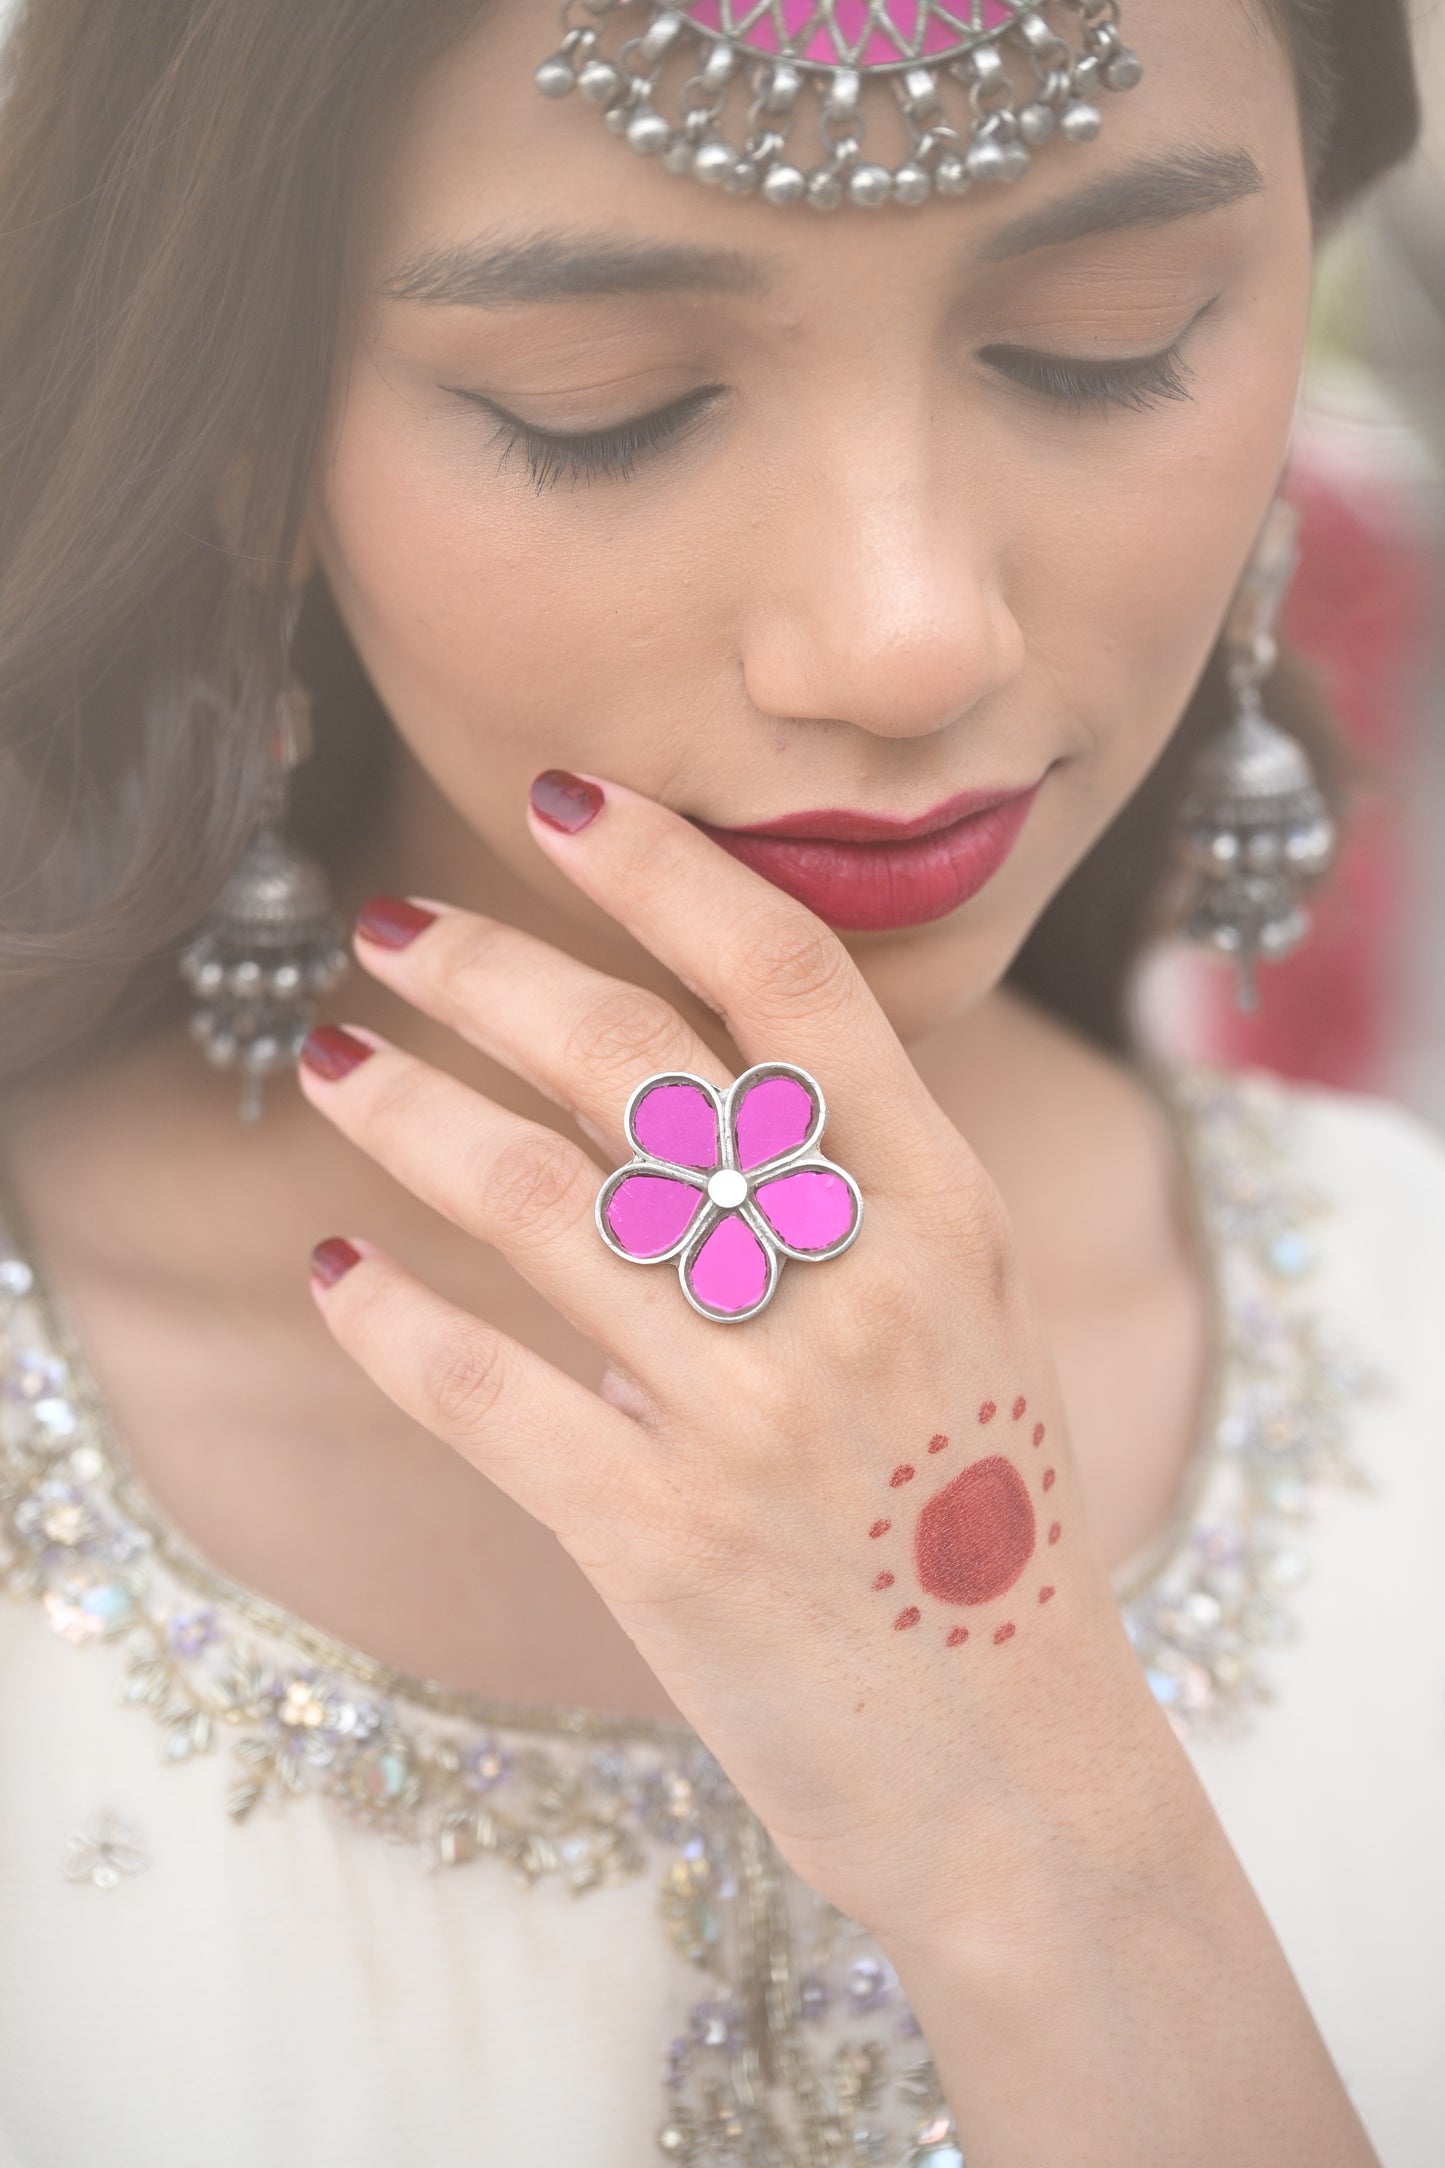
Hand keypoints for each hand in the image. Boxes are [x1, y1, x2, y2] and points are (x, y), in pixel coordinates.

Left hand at [297, 770, 1164, 1949]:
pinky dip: (391, 1318)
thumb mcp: (980, 1325)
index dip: (667, 871)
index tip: (563, 800)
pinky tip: (338, 1269)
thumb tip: (701, 1081)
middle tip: (387, 924)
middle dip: (486, 966)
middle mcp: (857, 1284)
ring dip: (403, 1111)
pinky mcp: (664, 1533)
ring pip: (532, 1200)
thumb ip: (866, 1198)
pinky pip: (485, 1387)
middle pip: (635, 1061)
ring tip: (331, 1064)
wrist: (1015, 1762)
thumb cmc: (983, 1529)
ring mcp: (759, 1410)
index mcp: (948, 1211)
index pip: (793, 981)